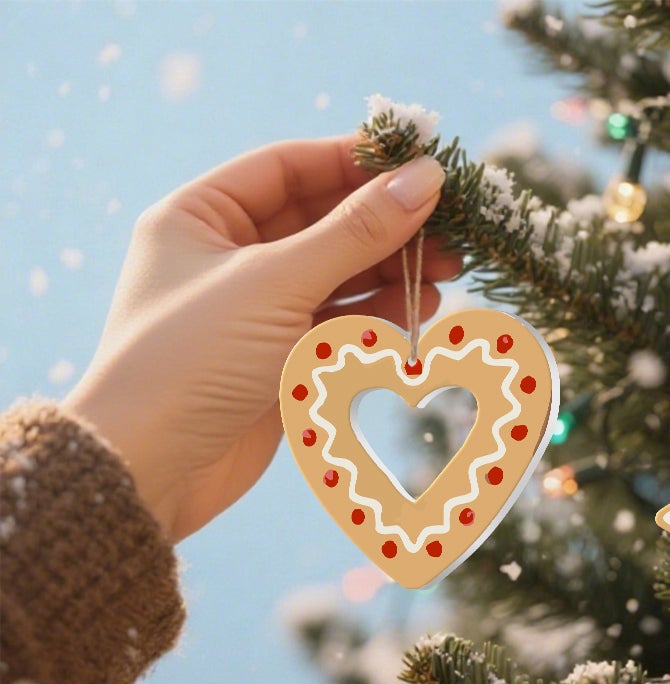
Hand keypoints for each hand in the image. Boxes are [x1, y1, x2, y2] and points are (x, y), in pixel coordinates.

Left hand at [65, 137, 460, 541]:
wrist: (152, 468)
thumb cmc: (193, 359)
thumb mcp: (277, 283)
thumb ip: (356, 232)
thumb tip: (425, 178)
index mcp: (199, 217)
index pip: (289, 169)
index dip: (355, 163)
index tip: (420, 164)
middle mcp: (225, 258)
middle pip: (321, 223)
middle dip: (386, 226)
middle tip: (450, 230)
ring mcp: (255, 314)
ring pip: (337, 278)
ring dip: (391, 273)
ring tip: (447, 273)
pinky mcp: (279, 363)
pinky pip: (338, 326)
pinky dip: (379, 318)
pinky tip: (419, 311)